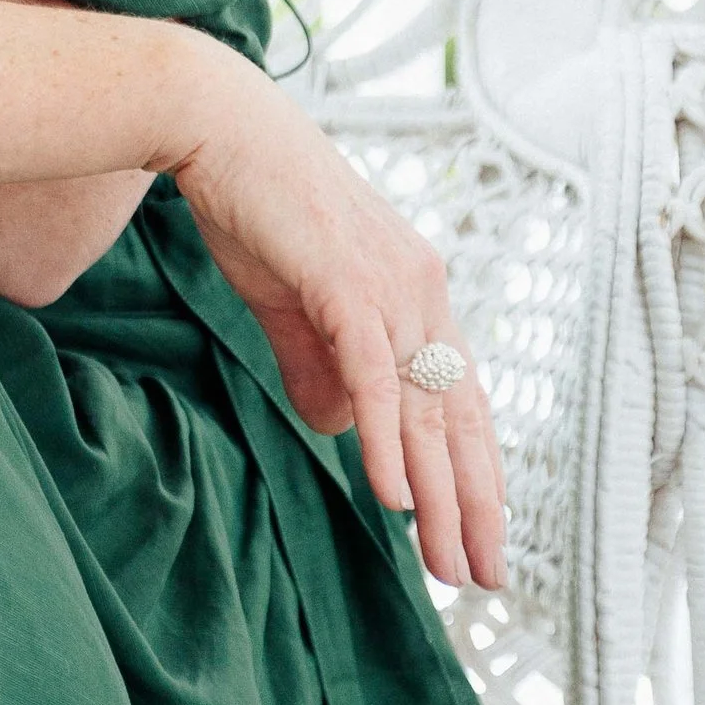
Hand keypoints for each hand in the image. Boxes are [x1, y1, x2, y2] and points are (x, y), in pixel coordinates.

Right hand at [163, 46, 505, 592]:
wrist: (220, 127)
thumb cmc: (255, 205)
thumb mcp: (291, 300)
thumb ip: (317, 364)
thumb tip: (339, 429)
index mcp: (418, 292)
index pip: (462, 398)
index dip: (476, 472)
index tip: (482, 536)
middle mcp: (423, 290)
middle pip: (459, 415)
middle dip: (474, 504)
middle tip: (483, 577)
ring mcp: (390, 284)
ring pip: (425, 407)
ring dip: (438, 494)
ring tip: (448, 561)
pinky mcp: (347, 280)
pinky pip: (375, 374)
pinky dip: (387, 439)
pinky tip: (392, 495)